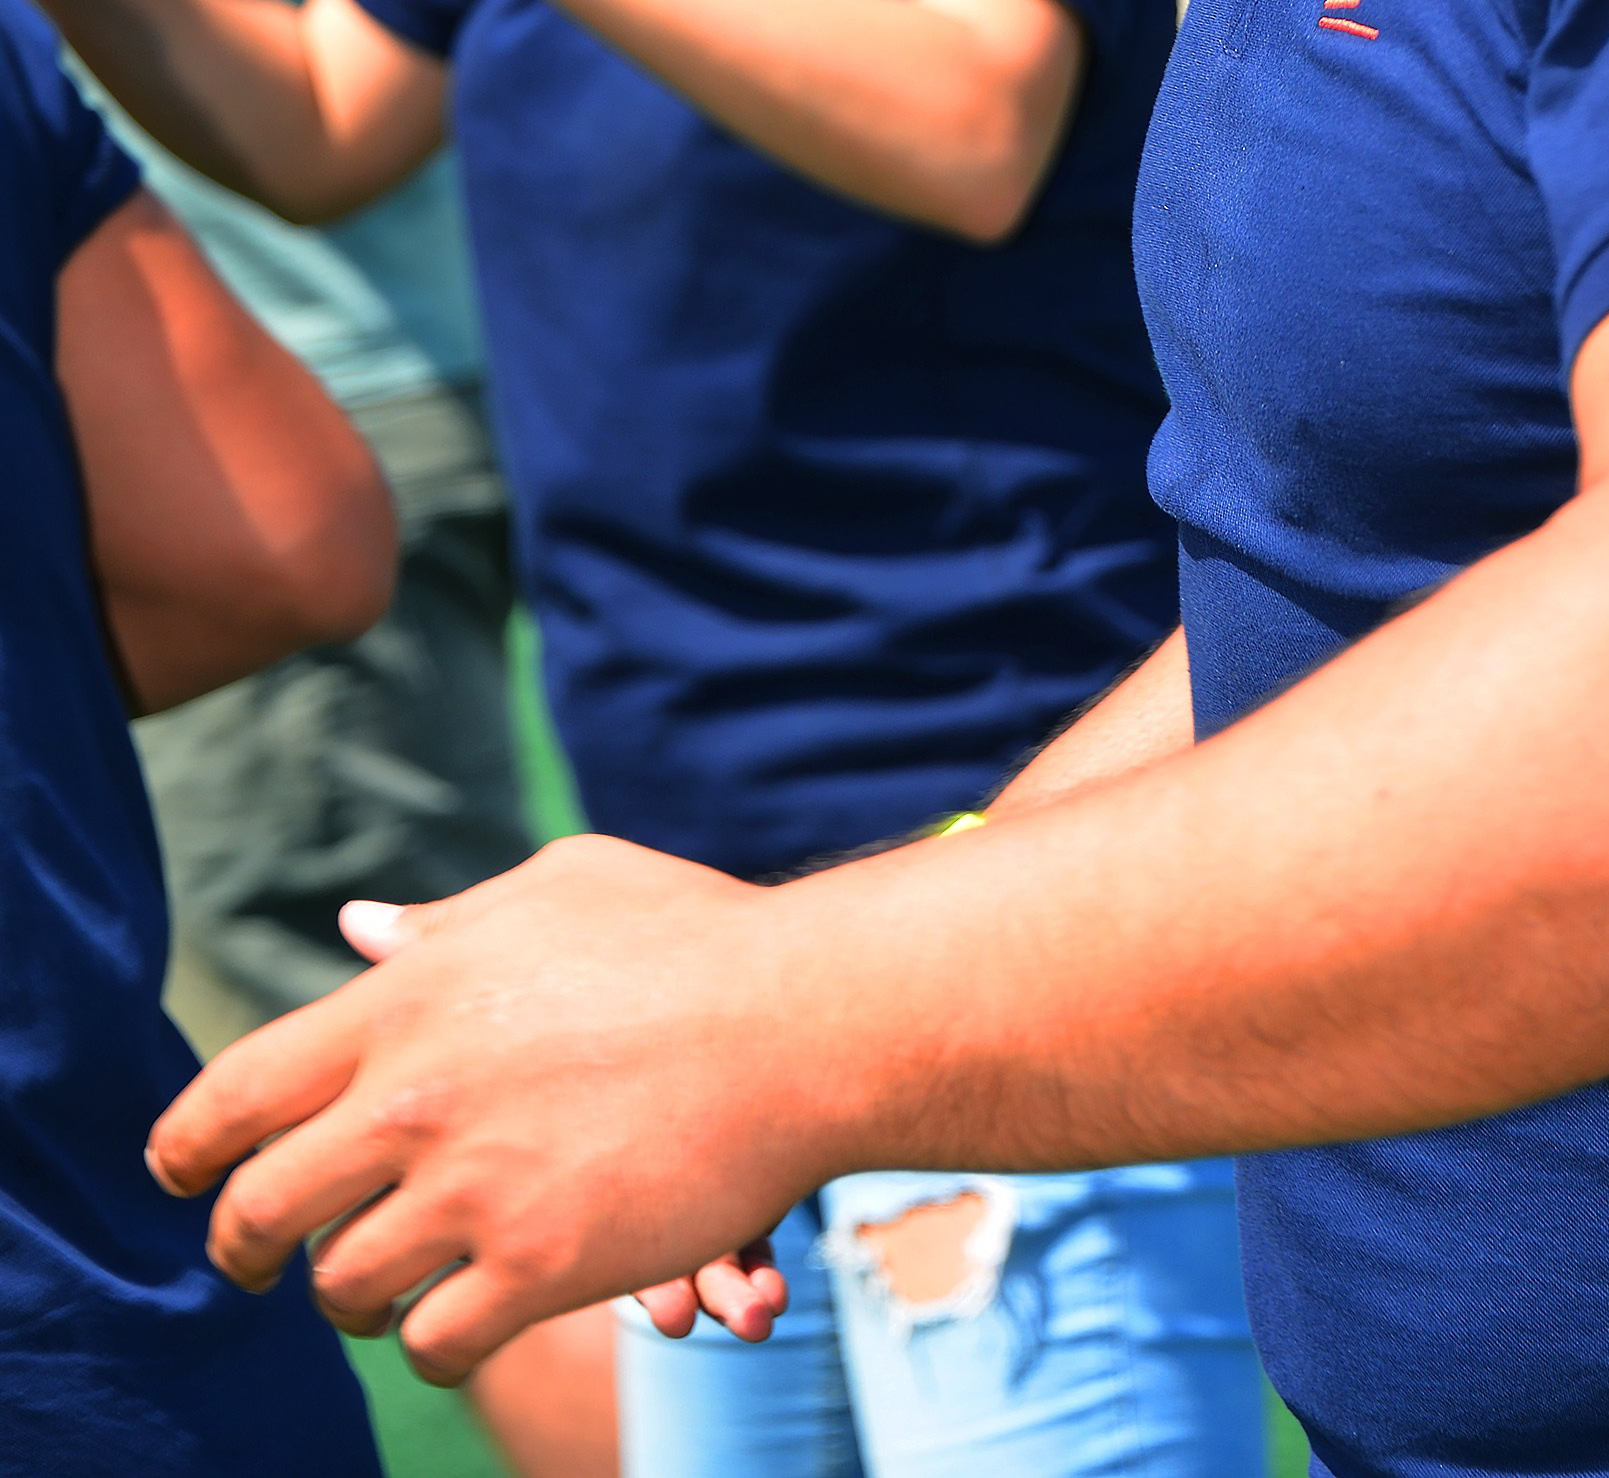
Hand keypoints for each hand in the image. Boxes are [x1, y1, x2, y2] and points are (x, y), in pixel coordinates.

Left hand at [148, 837, 817, 1381]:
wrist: (806, 1020)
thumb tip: (358, 929)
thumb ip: (445, 924)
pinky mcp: (538, 1266)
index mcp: (409, 999)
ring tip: (375, 1290)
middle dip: (244, 1247)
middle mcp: (417, 1094)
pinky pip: (436, 1342)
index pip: (239, 1091)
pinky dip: (437, 1342)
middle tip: (256, 1261)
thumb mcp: (559, 888)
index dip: (186, 1147)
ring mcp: (475, 1187)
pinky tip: (461, 1320)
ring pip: (342, 1288)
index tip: (181, 1176)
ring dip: (352, 1297)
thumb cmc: (694, 936)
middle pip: (262, 1209)